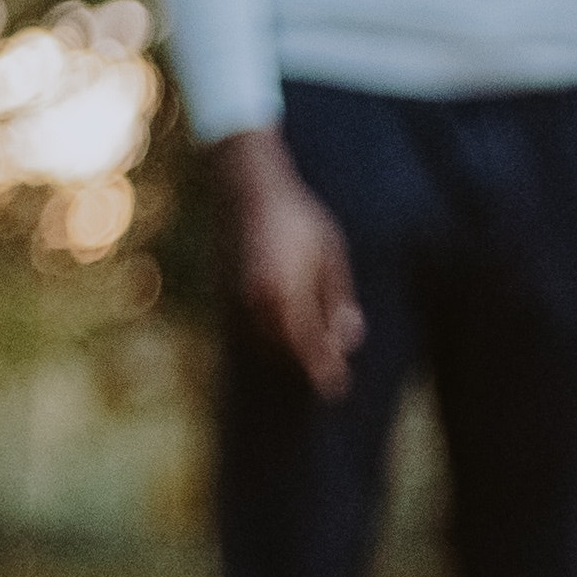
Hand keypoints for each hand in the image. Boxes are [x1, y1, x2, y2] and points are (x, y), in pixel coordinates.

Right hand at [219, 130, 360, 396]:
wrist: (249, 188)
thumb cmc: (298, 218)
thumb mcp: (331, 254)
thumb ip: (338, 299)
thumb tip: (349, 338)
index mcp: (285, 292)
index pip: (307, 344)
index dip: (323, 369)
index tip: (337, 388)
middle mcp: (257, 300)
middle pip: (285, 349)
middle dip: (308, 362)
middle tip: (331, 376)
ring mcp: (238, 296)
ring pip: (265, 341)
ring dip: (287, 352)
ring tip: (312, 358)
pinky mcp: (227, 292)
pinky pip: (250, 326)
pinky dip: (270, 336)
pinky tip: (287, 336)